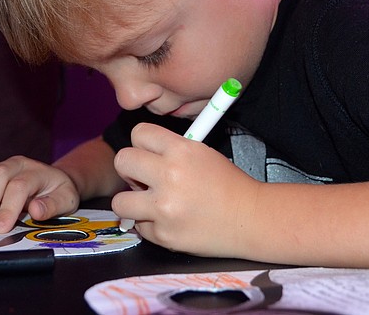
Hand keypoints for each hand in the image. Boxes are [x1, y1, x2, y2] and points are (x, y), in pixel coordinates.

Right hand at [0, 152, 79, 233]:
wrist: (54, 180)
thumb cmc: (59, 192)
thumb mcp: (67, 201)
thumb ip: (53, 206)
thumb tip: (36, 210)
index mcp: (37, 171)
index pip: (19, 186)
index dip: (8, 208)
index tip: (0, 228)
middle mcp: (16, 164)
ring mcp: (1, 163)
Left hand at [111, 123, 259, 256]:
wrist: (249, 219)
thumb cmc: (228, 185)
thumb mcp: (203, 153)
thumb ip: (171, 150)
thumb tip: (141, 153)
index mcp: (181, 150)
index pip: (139, 133)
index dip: (142, 144)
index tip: (148, 153)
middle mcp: (169, 176)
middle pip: (122, 161)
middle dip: (131, 169)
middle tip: (144, 178)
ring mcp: (164, 208)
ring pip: (119, 201)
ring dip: (131, 201)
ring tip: (149, 203)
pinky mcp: (163, 235)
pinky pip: (138, 227)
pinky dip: (150, 225)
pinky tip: (168, 221)